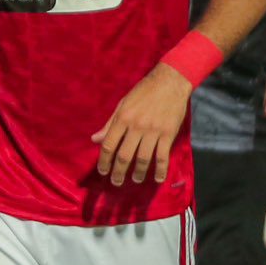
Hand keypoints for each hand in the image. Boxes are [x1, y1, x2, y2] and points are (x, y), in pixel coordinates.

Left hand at [92, 64, 191, 185]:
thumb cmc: (144, 91)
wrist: (170, 81)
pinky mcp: (168, 133)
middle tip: (116, 182)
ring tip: (135, 180)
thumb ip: (109, 124)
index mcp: (123, 118)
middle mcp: (136, 126)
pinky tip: (157, 179)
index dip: (104, 161)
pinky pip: (162, 156)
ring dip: (138, 173)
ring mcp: (153, 131)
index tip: (103, 171)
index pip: (109, 145)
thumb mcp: (123, 104)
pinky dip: (160, 170)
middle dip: (118, 172)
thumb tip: (95, 140)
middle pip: (124, 155)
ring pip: (143, 158)